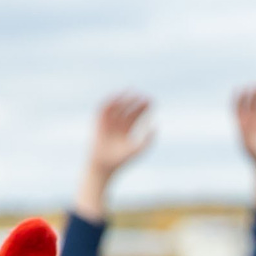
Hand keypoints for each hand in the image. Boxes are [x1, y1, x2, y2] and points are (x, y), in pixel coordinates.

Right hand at [78, 92, 153, 219]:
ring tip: (132, 91)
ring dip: (124, 99)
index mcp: (127, 131)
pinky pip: (105, 108)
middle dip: (136, 102)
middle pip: (128, 109)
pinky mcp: (99, 121)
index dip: (144, 108)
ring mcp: (108, 122)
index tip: (152, 101)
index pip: (136, 115)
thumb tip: (156, 126)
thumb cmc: (121, 159)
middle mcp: (118, 125)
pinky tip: (118, 96)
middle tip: (145, 96)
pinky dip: (111, 102)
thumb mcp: (137, 149)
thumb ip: (148, 139)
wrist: (104, 164)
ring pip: (117, 107)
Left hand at [235, 86, 255, 212]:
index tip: (240, 90)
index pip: (237, 109)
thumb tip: (243, 121)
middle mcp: (252, 125)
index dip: (237, 99)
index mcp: (243, 128)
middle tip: (255, 87)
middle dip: (251, 96)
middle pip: (249, 106)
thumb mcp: (249, 146)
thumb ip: (245, 133)